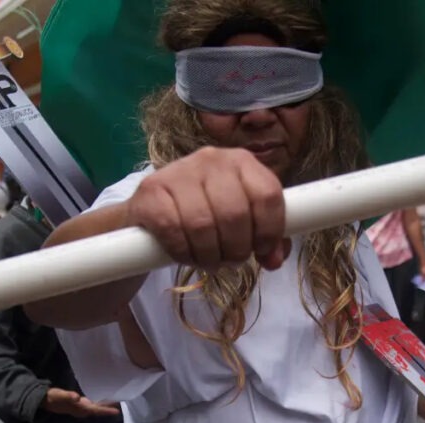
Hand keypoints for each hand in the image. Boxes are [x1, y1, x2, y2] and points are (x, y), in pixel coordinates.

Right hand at [42, 388, 119, 418]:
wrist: (46, 401)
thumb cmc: (53, 398)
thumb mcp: (59, 396)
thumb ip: (68, 396)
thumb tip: (77, 398)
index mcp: (80, 408)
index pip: (96, 410)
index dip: (106, 410)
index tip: (117, 410)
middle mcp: (82, 410)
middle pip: (99, 410)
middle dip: (109, 408)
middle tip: (121, 404)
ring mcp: (81, 408)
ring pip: (96, 408)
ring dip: (105, 406)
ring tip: (116, 401)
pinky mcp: (79, 405)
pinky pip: (92, 405)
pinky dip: (99, 403)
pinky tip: (103, 398)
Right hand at [126, 147, 289, 271]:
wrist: (152, 209)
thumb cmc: (205, 213)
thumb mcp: (241, 220)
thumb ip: (266, 238)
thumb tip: (274, 260)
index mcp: (242, 162)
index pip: (268, 195)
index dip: (269, 231)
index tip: (261, 250)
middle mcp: (212, 159)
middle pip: (236, 214)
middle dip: (236, 249)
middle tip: (230, 260)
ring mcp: (179, 171)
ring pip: (203, 225)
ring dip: (209, 255)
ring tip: (209, 261)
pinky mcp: (151, 191)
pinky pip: (173, 230)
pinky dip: (183, 252)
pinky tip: (186, 254)